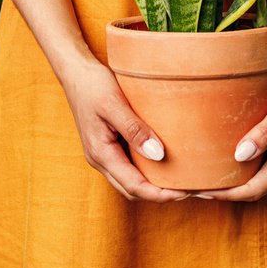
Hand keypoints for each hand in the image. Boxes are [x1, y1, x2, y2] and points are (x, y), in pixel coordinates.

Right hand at [58, 56, 187, 202]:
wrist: (75, 73)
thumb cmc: (92, 85)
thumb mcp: (114, 104)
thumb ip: (134, 130)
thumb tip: (158, 155)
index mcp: (100, 153)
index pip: (134, 186)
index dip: (160, 194)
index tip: (185, 191)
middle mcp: (101, 159)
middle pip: (133, 190)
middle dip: (160, 195)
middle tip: (191, 189)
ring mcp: (104, 154)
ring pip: (131, 180)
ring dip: (155, 185)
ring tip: (182, 180)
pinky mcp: (109, 146)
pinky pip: (130, 166)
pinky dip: (148, 170)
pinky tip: (165, 163)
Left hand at [196, 69, 266, 202]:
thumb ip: (265, 133)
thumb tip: (241, 156)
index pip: (253, 190)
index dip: (227, 194)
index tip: (201, 190)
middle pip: (252, 191)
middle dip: (225, 193)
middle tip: (194, 187)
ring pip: (255, 182)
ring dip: (231, 184)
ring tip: (204, 178)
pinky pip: (257, 170)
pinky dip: (239, 172)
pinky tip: (222, 163)